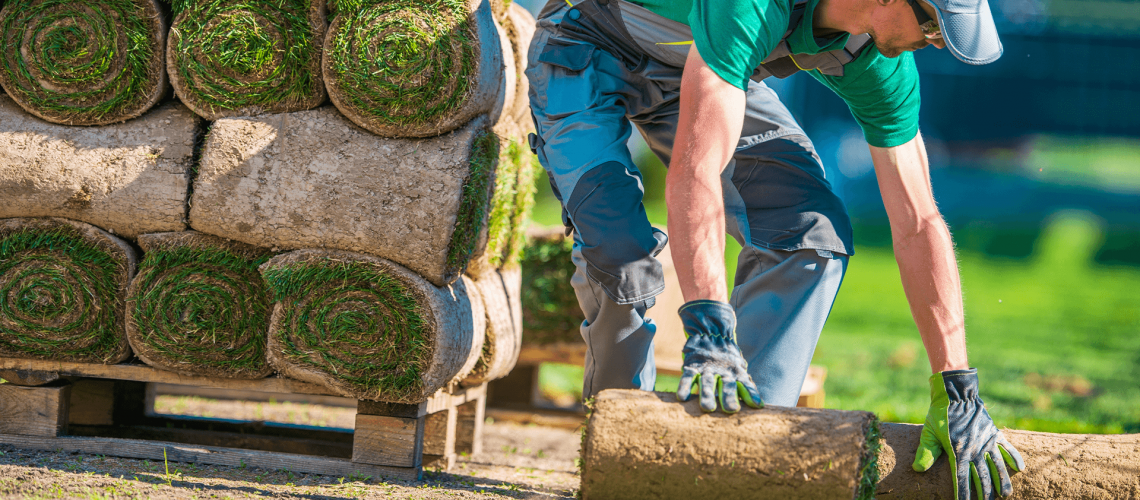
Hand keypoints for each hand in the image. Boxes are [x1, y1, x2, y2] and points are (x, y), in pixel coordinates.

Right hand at [675, 300, 762, 412]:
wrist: (711, 331)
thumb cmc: (727, 359)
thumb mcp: (739, 368)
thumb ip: (745, 385)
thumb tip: (759, 406)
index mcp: (737, 372)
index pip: (746, 385)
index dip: (752, 394)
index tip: (757, 405)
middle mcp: (723, 371)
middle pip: (727, 385)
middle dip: (729, 397)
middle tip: (732, 409)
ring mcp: (707, 369)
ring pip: (707, 382)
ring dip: (707, 395)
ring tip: (707, 408)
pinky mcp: (692, 366)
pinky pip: (688, 377)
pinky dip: (685, 386)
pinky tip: (682, 397)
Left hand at [913, 368, 1025, 499]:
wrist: (956, 394)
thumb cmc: (940, 414)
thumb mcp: (929, 432)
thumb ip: (926, 451)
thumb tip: (917, 469)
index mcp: (957, 451)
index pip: (961, 478)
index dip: (963, 493)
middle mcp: (974, 449)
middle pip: (982, 477)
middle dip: (984, 493)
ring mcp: (986, 441)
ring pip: (997, 466)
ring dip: (1002, 481)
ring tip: (1005, 495)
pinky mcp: (994, 433)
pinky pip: (1007, 447)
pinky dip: (1014, 457)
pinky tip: (1021, 468)